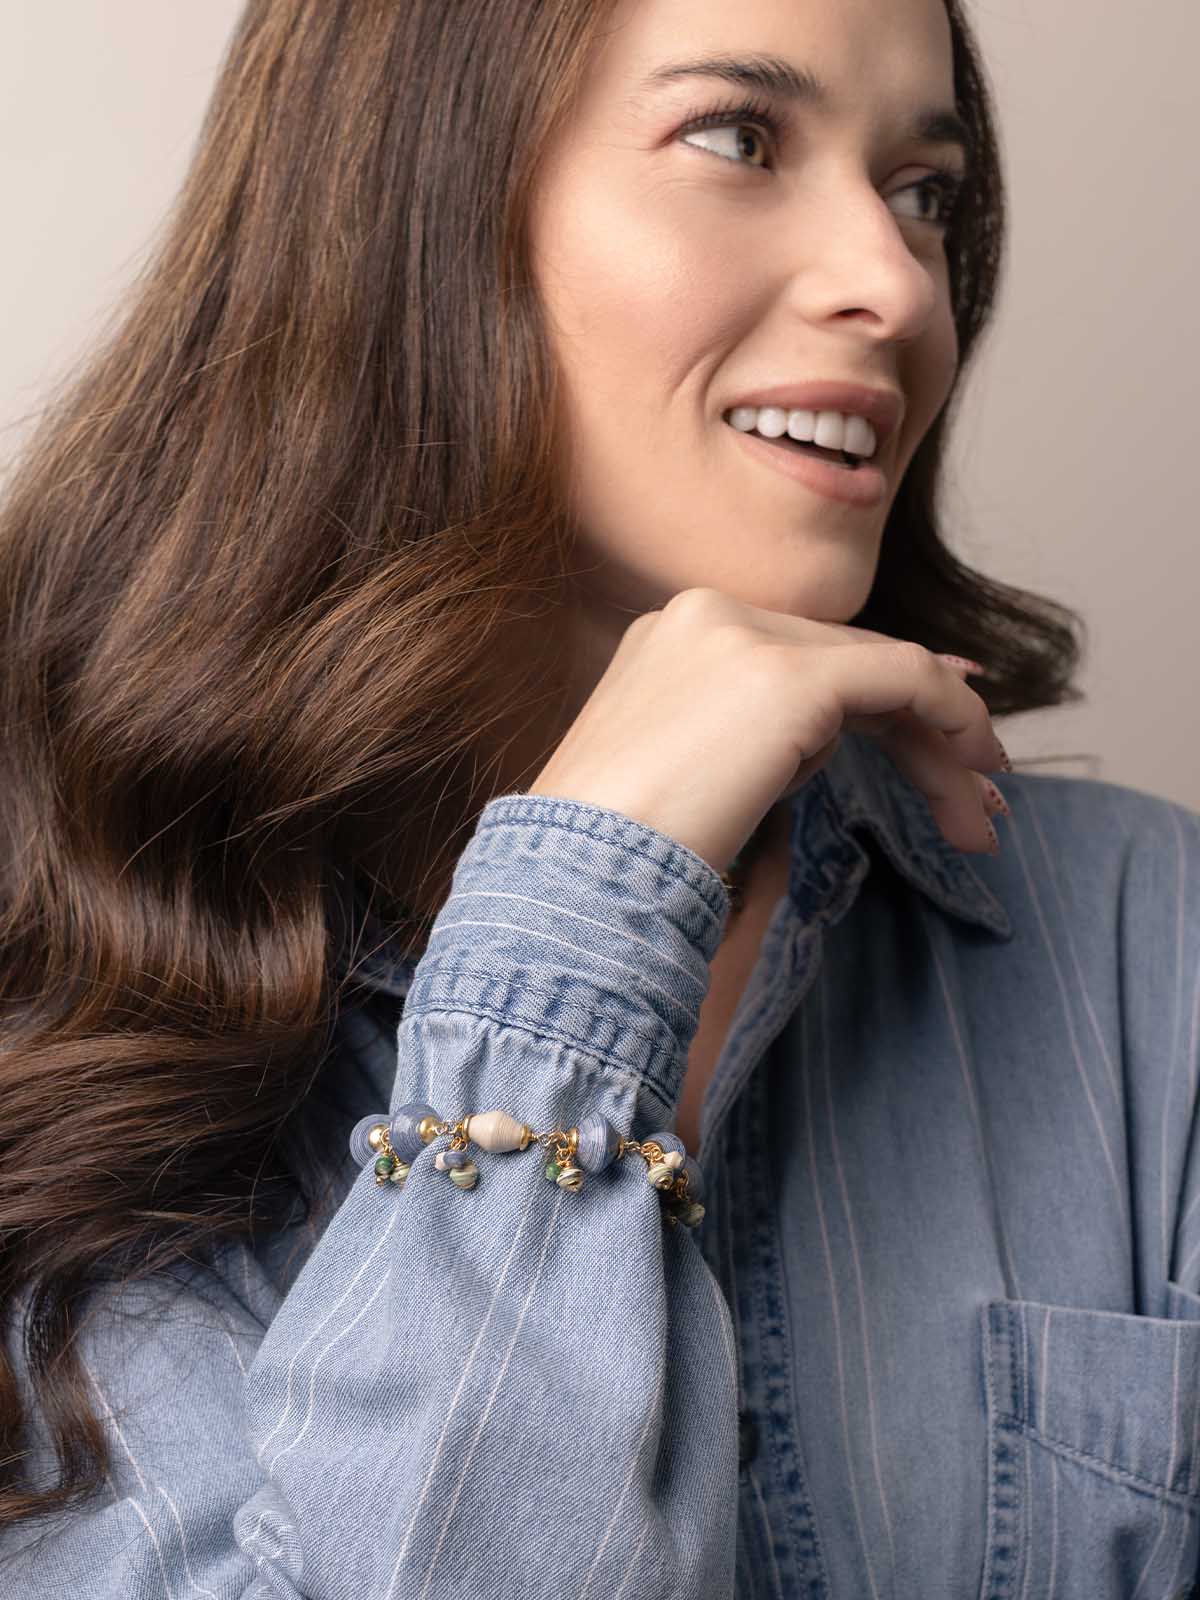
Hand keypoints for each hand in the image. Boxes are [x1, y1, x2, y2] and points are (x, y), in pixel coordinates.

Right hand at [526, 587, 1007, 877]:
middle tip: (974, 806)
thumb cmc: (608, 853)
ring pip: (880, 674)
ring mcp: (748, 638)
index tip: (931, 762)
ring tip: (982, 822)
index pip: (802, 658)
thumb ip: (743, 743)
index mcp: (672, 635)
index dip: (874, 708)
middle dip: (917, 737)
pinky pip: (903, 679)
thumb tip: (816, 749)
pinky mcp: (790, 674)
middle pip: (846, 665)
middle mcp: (708, 616)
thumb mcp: (677, 774)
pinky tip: (979, 766)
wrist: (576, 871)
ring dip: (943, 747)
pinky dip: (954, 716)